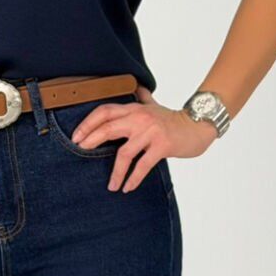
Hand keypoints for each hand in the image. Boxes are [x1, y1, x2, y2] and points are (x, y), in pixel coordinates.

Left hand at [70, 84, 217, 191]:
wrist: (198, 126)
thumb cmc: (174, 119)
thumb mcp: (155, 106)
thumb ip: (144, 98)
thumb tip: (137, 88)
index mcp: (135, 109)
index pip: (105, 111)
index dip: (88, 123)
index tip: (77, 136)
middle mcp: (140, 118)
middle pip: (108, 128)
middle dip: (91, 140)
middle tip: (81, 152)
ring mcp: (151, 132)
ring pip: (124, 153)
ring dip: (116, 172)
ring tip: (111, 185)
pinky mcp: (162, 146)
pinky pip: (142, 165)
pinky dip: (133, 178)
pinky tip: (127, 187)